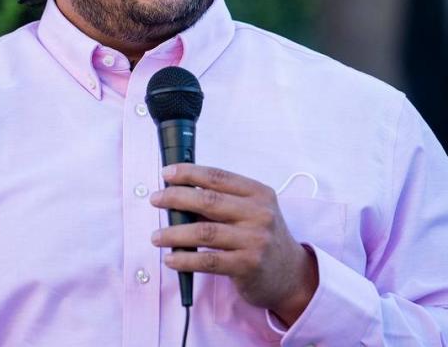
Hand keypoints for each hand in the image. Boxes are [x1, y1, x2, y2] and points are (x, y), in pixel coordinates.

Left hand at [149, 163, 318, 325]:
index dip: (190, 173)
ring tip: (156, 236)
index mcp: (258, 193)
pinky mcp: (247, 266)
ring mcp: (254, 240)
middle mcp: (259, 213)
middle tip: (155, 199)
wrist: (291, 274)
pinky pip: (208, 261)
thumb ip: (222, 203)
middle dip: (176, 198)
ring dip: (174, 233)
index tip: (167, 173)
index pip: (219, 177)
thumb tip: (178, 197)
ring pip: (204, 232)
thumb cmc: (262, 238)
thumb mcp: (252, 212)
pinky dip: (185, 259)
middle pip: (209, 201)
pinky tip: (171, 259)